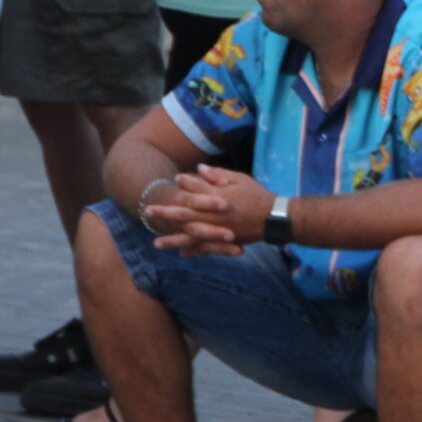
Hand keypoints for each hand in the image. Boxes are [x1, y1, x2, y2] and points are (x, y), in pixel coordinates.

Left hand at [144, 165, 271, 256]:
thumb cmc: (257, 196)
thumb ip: (218, 175)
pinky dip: (193, 251)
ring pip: (189, 236)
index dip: (183, 184)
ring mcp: (216, 230)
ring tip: (156, 243)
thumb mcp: (239, 180)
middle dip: (164, 214)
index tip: (173, 180)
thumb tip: (200, 168)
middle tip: (148, 212)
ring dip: (172, 239)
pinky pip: (205, 248)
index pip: (194, 190)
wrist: (274, 217)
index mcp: (215, 198)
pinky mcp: (223, 241)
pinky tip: (181, 253)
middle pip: (183, 214)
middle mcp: (212, 215)